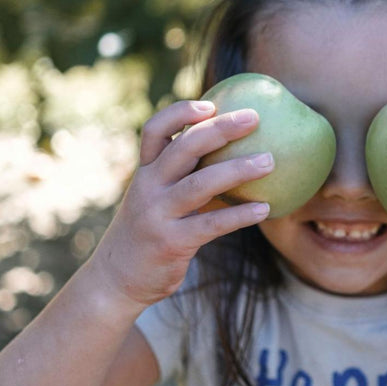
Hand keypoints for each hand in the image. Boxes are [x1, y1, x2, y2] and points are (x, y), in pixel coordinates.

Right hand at [87, 99, 273, 308]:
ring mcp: (157, 215)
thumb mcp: (155, 200)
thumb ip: (180, 179)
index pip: (155, 131)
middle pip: (184, 148)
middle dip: (220, 129)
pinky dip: (239, 214)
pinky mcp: (171, 242)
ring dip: (238, 169)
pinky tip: (265, 209)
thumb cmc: (149, 234)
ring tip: (270, 161)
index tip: (211, 105)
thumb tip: (228, 156)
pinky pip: (211, 224)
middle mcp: (148, 188)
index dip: (180, 113)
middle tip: (255, 118)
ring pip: (201, 184)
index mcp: (144, 173)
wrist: (116, 280)